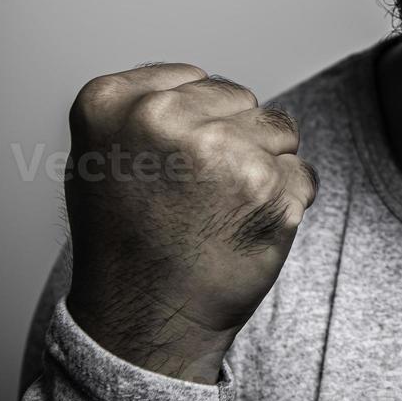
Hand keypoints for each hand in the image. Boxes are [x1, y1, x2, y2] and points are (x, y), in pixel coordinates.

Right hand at [63, 63, 316, 382]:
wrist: (145, 322)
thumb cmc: (127, 244)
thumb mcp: (100, 158)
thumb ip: (144, 108)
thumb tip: (199, 83)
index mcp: (111, 101)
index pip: (193, 78)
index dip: (194, 123)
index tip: (171, 165)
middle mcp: (162, 117)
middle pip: (239, 99)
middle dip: (232, 139)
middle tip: (194, 196)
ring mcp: (218, 150)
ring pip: (278, 130)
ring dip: (263, 168)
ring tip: (218, 212)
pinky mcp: (266, 186)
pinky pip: (301, 173)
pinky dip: (286, 202)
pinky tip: (245, 229)